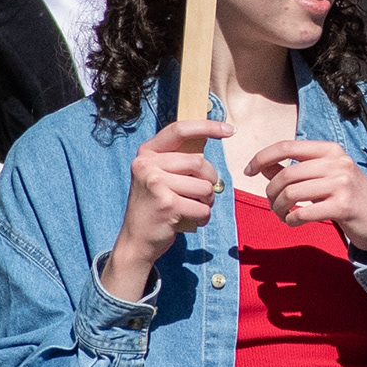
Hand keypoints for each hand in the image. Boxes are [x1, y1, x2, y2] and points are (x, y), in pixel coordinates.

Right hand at [104, 117, 223, 300]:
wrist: (136, 240)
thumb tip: (210, 135)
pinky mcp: (167, 206)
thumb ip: (177, 159)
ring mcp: (155, 185)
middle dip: (210, 180)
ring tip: (192, 207)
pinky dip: (202, 217)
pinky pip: (203, 208)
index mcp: (146, 153)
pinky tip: (189, 220)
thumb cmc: (154, 205)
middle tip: (202, 193)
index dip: (207, 126)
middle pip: (199, 163)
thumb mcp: (158, 175)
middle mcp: (147, 165)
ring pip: (205, 188)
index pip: (179, 130)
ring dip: (207, 201)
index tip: (230, 129)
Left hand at [248, 136, 366, 258]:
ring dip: (279, 208)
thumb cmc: (350, 198)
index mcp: (331, 150)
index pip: (287, 146)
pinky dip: (292, 220)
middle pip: (286, 174)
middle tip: (272, 205)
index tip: (248, 171)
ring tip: (282, 215)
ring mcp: (342, 184)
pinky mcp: (343, 206)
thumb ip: (295, 169)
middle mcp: (338, 162)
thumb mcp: (325, 177)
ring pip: (291, 193)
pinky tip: (294, 222)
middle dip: (270, 192)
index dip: (262, 157)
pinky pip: (303, 213)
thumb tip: (262, 165)